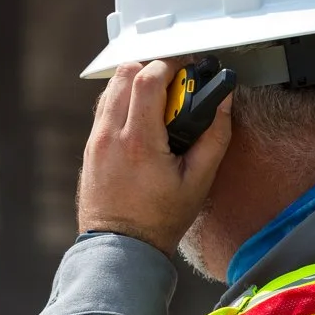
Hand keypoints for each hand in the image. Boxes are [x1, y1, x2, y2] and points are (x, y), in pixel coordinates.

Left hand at [75, 60, 233, 254]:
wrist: (121, 249)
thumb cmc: (158, 220)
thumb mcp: (198, 181)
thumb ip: (215, 136)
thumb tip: (224, 101)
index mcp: (139, 142)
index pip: (147, 79)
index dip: (170, 65)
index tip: (186, 70)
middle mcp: (110, 135)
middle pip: (124, 73)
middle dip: (152, 68)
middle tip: (174, 84)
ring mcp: (95, 141)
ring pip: (111, 88)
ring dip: (135, 84)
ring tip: (159, 103)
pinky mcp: (89, 148)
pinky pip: (104, 109)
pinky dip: (123, 102)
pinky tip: (142, 121)